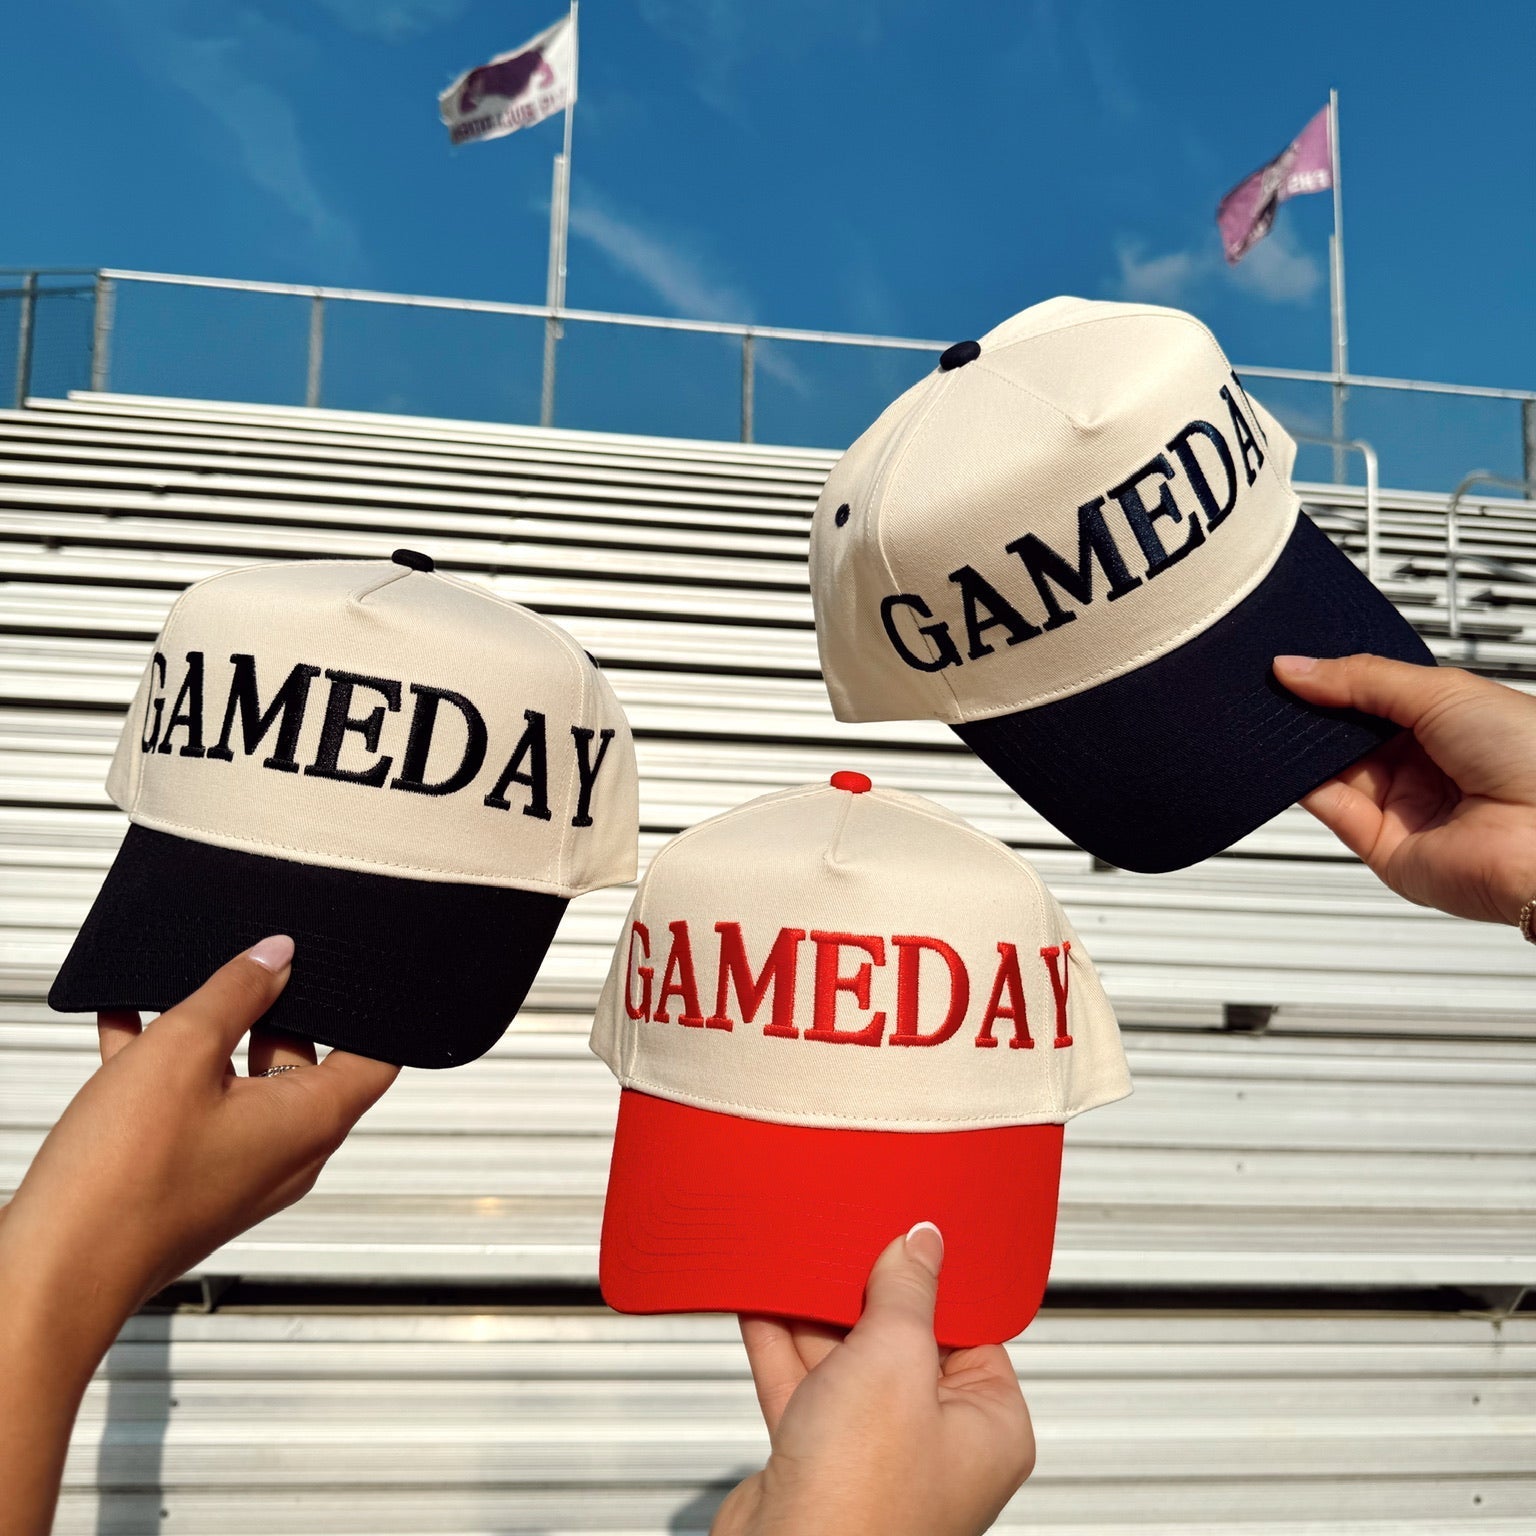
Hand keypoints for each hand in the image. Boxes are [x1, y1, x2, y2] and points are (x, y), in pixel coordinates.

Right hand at [0, 937, 397, 1535]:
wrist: (52, 1273)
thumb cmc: (122, 1184)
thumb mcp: (182, 1052)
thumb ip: (236, 992)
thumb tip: (276, 957)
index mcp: (313, 1121)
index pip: (377, 1056)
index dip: (371, 1010)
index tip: (350, 973)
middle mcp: (289, 1152)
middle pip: (304, 1062)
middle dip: (275, 1010)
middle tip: (248, 968)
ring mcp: (239, 1171)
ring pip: (241, 1083)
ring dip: (212, 1036)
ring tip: (178, 991)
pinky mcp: (191, 1182)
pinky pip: (194, 1109)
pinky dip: (170, 1069)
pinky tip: (128, 1026)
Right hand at [712, 1224, 1034, 1535]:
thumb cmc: (862, 1499)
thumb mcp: (895, 1359)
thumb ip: (906, 1292)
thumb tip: (920, 1243)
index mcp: (988, 1426)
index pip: (969, 1329)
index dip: (933, 1280)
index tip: (905, 1236)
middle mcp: (935, 1443)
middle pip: (902, 1340)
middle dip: (865, 1293)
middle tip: (844, 1241)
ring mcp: (873, 1453)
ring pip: (846, 1361)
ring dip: (815, 1313)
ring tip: (797, 1261)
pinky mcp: (817, 1460)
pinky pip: (802, 1385)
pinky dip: (780, 1343)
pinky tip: (763, 1302)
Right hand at [1274, 654, 1535, 923]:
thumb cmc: (1531, 757)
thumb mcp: (1440, 691)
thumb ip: (1361, 678)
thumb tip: (1296, 668)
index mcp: (1447, 721)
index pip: (1373, 696)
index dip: (1336, 679)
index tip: (1298, 664)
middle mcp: (1424, 764)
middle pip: (1347, 734)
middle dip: (1315, 711)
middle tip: (1283, 688)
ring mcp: (1403, 805)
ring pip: (1331, 770)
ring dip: (1305, 747)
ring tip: (1283, 719)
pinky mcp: (1382, 846)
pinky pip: (1331, 810)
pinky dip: (1304, 785)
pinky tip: (1292, 759)